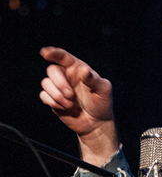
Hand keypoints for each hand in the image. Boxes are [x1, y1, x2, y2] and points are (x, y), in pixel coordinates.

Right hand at [39, 47, 117, 163]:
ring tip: (70, 104)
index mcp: (78, 69)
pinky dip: (53, 102)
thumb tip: (83, 70)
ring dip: (57, 95)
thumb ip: (93, 79)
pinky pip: (43, 96)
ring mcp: (58, 88)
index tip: (45, 53)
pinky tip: (65, 108)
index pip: (63, 57)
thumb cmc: (101, 103)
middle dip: (59, 82)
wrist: (96, 123)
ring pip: (45, 83)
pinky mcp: (53, 100)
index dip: (54, 53)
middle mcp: (66, 76)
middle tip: (71, 95)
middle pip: (52, 70)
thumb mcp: (103, 90)